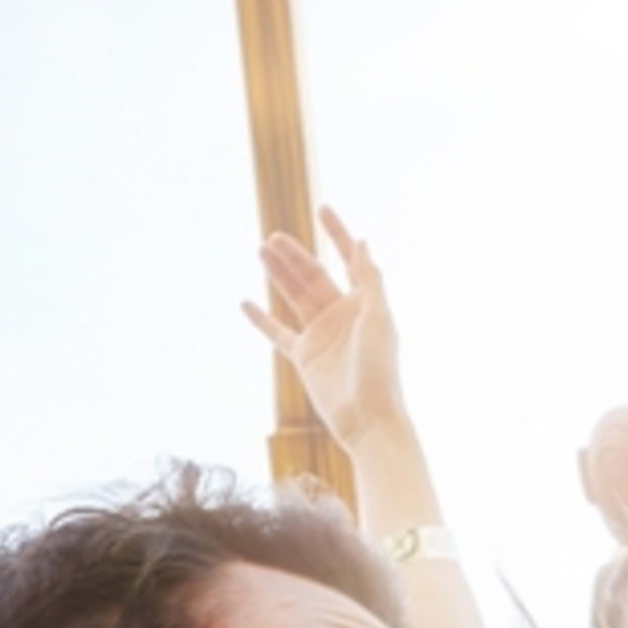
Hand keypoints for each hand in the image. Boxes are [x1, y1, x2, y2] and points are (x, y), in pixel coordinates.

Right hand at [243, 206, 410, 451]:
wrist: (367, 418)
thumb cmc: (380, 370)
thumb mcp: (378, 318)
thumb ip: (369, 279)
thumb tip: (362, 241)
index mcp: (363, 302)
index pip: (348, 259)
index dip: (336, 233)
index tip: (322, 209)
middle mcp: (341, 315)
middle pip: (313, 275)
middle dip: (294, 255)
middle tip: (274, 237)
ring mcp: (321, 335)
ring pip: (294, 296)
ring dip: (278, 274)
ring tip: (261, 250)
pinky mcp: (304, 357)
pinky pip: (277, 333)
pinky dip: (261, 319)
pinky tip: (246, 302)